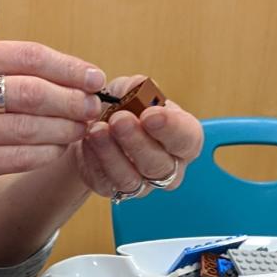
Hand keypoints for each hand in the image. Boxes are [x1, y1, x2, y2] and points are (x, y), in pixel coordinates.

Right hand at [0, 41, 106, 208]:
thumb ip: (13, 75)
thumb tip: (78, 78)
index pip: (26, 56)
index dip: (68, 68)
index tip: (95, 78)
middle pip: (30, 91)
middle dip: (70, 101)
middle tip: (92, 108)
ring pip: (26, 127)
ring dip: (63, 130)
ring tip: (80, 130)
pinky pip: (15, 158)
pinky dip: (44, 155)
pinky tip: (58, 150)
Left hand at [71, 75, 203, 200]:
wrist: (93, 128)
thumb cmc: (122, 108)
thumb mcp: (129, 90)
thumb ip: (135, 87)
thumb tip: (137, 85)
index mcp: (182, 138)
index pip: (188, 138)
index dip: (171, 128)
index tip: (150, 114)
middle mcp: (168, 166)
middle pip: (160, 164)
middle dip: (137, 141)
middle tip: (119, 119)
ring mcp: (143, 184)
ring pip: (132, 179)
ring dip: (112, 154)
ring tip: (97, 130)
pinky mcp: (115, 191)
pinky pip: (107, 182)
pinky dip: (95, 161)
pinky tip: (88, 142)